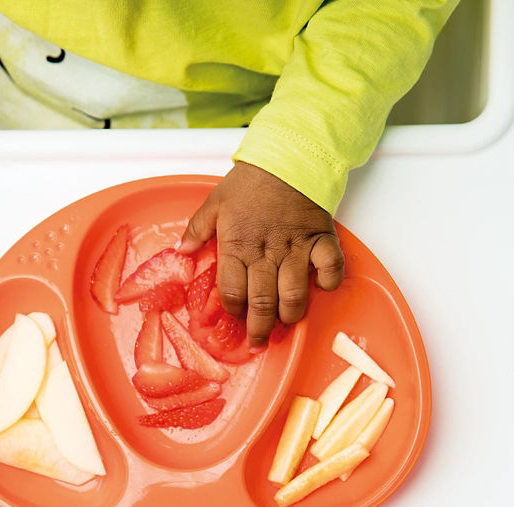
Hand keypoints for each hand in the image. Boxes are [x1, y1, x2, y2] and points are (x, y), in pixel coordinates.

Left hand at [177, 162, 344, 345]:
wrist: (289, 157)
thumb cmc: (250, 182)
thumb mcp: (215, 202)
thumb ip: (198, 229)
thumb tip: (182, 251)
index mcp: (238, 245)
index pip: (232, 291)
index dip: (233, 309)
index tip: (235, 315)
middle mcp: (266, 252)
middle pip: (262, 302)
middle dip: (259, 328)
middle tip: (258, 342)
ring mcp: (297, 248)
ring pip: (294, 295)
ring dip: (290, 314)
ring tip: (285, 323)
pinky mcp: (322, 240)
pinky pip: (330, 270)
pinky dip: (328, 283)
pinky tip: (321, 289)